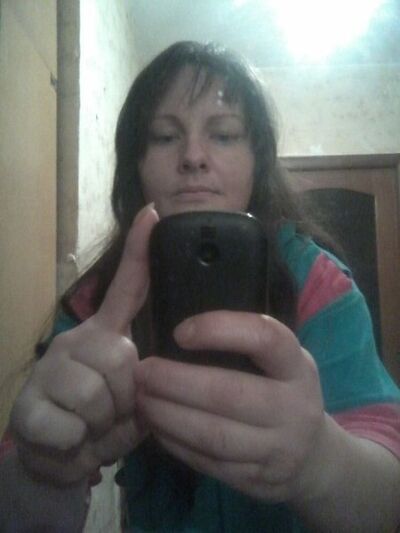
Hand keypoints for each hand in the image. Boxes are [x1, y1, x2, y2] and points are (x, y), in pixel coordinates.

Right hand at [10, 204, 158, 485]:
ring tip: (92, 428)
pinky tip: (70, 442)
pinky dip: (78, 446)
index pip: (125, 288)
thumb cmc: (100, 420)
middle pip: (118, 356)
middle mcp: (74, 342)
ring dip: (102, 425)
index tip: (154, 214)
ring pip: (95, 394)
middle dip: (124, 397)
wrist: (56, 457)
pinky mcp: (27, 407)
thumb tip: (148, 369)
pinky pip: (71, 427)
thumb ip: (143, 378)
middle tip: (111, 413)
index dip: (140, 252)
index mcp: (104, 336)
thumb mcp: (130, 399)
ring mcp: (48, 371)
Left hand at [134, 311, 326, 502]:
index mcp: (297, 367)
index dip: (220, 330)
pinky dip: (177, 444)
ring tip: (141, 400)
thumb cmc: (284, 393)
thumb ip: (248, 345)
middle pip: (228, 393)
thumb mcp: (282, 363)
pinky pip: (210, 463)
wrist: (315, 458)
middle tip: (141, 372)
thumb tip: (181, 330)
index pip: (265, 338)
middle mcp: (294, 408)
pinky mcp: (260, 482)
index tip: (179, 332)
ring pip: (213, 435)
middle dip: (175, 382)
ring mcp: (279, 450)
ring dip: (168, 416)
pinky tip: (157, 428)